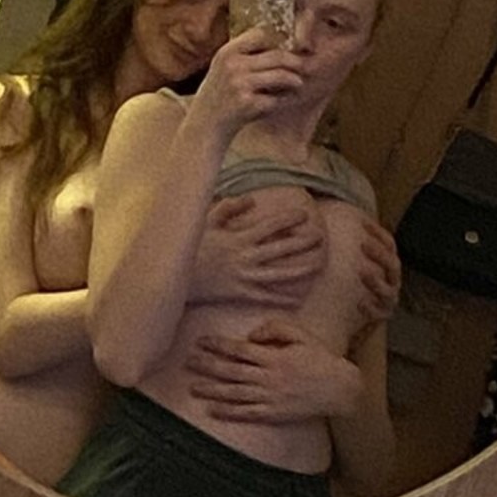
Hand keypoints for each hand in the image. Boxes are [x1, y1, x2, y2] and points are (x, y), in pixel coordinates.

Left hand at [185, 317, 361, 422]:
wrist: (340, 388)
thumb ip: (274, 329)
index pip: (237, 350)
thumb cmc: (320, 358)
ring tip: (192, 387)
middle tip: (187, 362)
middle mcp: (267, 377)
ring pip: (234, 394)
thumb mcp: (300, 334)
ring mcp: (269, 397)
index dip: (217, 345)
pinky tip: (212, 410)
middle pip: (230, 371)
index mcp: (273, 356)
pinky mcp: (274, 414)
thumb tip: (250, 335)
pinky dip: (228, 413)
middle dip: (207, 366)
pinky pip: (246, 414)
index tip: (200, 341)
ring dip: (211, 390)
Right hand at [189, 28, 304, 137]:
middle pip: (276, 55)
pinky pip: (275, 99)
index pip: (260, 34)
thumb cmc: (219, 96)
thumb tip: (279, 45)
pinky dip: (281, 100)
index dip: (277, 41)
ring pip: (280, 76)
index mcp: (227, 52)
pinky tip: (282, 101)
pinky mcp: (247, 104)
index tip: (288, 48)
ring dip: (294, 80)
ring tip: (299, 83)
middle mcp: (233, 65)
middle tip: (305, 66)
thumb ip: (245, 56)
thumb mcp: (224, 68)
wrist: (205, 126)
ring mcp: (240, 84)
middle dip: (295, 62)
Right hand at [190, 194, 326, 307]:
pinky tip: (300, 296)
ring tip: (319, 262)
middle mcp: (245, 257)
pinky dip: (284, 297)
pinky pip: (267, 296)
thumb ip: (230, 207)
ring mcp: (245, 278)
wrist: (176, 277)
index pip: (270, 225)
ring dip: (302, 268)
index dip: (288, 219)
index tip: (304, 214)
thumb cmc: (193, 245)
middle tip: (320, 237)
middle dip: (303, 242)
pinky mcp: (241, 294)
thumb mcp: (207, 220)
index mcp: (239, 238)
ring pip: (280, 274)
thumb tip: (252, 199)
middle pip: (281, 249)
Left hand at [356, 219, 400, 326]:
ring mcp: (387, 299)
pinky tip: (360, 302)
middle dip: (379, 254)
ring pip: (388, 290)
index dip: (379, 236)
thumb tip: (329, 212)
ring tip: (362, 271)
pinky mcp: (380, 315)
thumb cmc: (348, 276)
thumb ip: (346, 238)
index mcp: (386, 262)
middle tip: (364, 244)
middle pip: (393, 265)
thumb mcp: (347, 255)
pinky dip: (371, 308)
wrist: (350, 310)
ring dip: (376, 280)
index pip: (390, 246)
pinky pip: (380, 313)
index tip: (364, 227)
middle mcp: (391, 280)